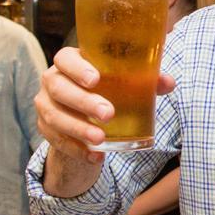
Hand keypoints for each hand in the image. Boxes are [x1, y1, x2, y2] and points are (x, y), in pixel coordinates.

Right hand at [35, 48, 175, 163]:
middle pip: (59, 88)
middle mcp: (53, 81)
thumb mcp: (124, 84)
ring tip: (101, 138)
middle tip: (108, 114)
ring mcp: (46, 105)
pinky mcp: (46, 129)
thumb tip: (168, 82)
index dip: (77, 68)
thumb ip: (145, 81)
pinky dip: (77, 150)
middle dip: (83, 102)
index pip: (65, 58)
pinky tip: (95, 156)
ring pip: (54, 116)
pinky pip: (56, 141)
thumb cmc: (106, 90)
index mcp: (70, 63)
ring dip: (78, 128)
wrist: (83, 117)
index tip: (96, 80)